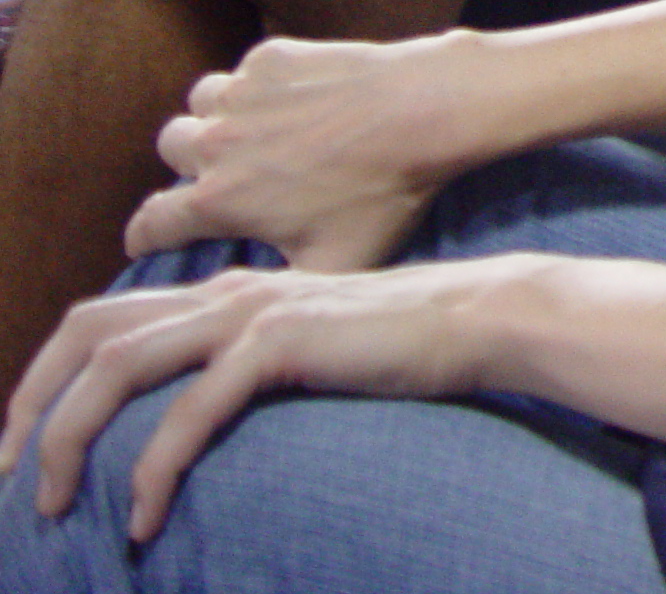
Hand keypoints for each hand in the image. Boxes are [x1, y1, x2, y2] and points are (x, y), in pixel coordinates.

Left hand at [0, 257, 529, 542]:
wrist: (476, 316)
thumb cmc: (402, 340)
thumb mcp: (308, 346)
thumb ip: (250, 361)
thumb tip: (201, 411)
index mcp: (224, 291)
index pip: (102, 318)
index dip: (46, 375)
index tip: (22, 442)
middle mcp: (224, 293)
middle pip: (88, 333)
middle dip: (32, 405)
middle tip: (8, 477)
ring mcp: (250, 314)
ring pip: (118, 368)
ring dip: (68, 441)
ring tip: (53, 505)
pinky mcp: (280, 344)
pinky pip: (188, 416)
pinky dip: (151, 471)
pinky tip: (141, 518)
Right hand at [126, 33, 479, 272]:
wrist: (423, 111)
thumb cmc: (384, 194)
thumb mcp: (334, 265)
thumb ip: (279, 289)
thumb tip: (251, 309)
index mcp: (219, 201)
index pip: (150, 224)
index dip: (145, 236)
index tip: (149, 239)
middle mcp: (215, 144)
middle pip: (171, 152)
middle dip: (188, 165)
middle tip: (223, 174)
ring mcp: (240, 94)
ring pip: (200, 104)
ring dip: (217, 118)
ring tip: (252, 131)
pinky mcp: (272, 57)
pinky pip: (245, 71)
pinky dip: (259, 85)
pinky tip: (294, 98)